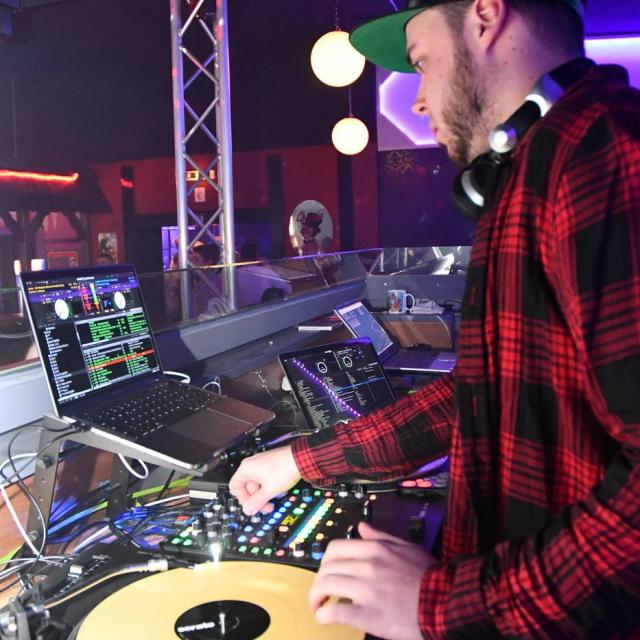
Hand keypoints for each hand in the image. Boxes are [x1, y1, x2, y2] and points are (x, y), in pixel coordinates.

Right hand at [228, 445, 300, 514]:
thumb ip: (257, 502)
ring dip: (263, 494)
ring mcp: (261, 464)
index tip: (252, 506)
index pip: (235, 487)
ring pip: (257, 484)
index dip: (242, 499)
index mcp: (247, 468)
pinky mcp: (270, 465)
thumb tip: (248, 510)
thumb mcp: (269, 490)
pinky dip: (268, 487)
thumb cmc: (285, 468)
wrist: (301, 458)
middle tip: (266, 506)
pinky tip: (277, 491)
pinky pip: (264, 479)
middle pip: (247, 487)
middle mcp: (252, 464)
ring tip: (274, 499)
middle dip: (256, 499)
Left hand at [309, 522, 436, 639]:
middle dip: (318, 580)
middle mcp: (367, 566)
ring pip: (326, 586)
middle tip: (320, 592)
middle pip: (327, 568)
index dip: (325, 561)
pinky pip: (335, 612)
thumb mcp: (406, 547)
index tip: (326, 571)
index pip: (335, 548)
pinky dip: (323, 615)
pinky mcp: (368, 615)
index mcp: (375, 549)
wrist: (444, 603)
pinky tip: (323, 618)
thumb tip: (362, 527)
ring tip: (317, 606)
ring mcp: (366, 590)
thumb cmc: (428, 577)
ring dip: (315, 598)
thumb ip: (380, 537)